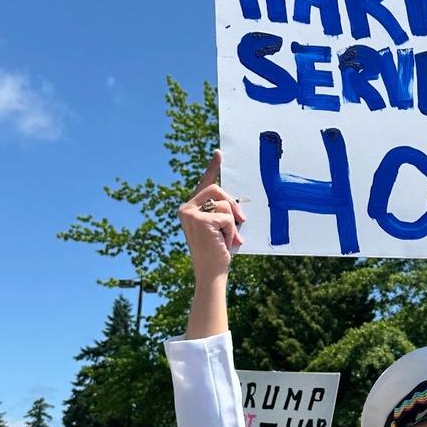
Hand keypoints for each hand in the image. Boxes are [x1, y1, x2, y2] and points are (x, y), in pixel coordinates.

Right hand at [178, 151, 244, 281]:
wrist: (211, 273)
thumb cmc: (218, 252)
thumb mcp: (222, 227)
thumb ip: (224, 212)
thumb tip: (236, 203)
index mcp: (190, 209)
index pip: (204, 184)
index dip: (213, 168)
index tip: (219, 154)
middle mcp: (186, 209)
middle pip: (216, 189)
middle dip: (232, 204)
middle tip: (241, 220)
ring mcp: (190, 213)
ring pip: (223, 204)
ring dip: (232, 223)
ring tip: (227, 239)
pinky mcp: (199, 220)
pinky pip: (226, 217)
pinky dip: (231, 231)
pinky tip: (225, 242)